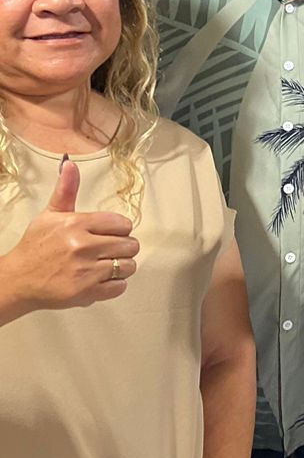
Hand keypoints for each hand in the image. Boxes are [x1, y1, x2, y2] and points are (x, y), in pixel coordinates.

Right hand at [0, 161, 137, 312]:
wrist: (18, 280)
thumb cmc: (36, 247)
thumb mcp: (50, 215)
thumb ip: (66, 191)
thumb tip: (70, 164)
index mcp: (76, 224)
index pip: (123, 224)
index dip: (119, 230)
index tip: (108, 234)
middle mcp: (82, 246)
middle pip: (130, 245)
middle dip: (122, 248)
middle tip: (107, 251)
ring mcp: (85, 271)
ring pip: (128, 266)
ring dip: (121, 267)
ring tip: (104, 265)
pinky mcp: (86, 292)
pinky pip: (120, 286)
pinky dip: (114, 284)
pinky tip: (100, 279)